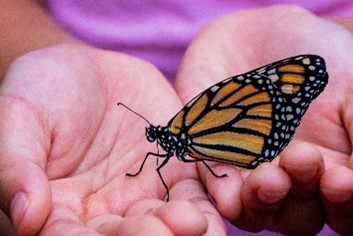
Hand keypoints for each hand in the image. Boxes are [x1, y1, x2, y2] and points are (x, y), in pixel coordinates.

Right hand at [0, 44, 225, 234]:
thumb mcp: (18, 117)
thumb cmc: (41, 91)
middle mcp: (103, 210)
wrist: (86, 70)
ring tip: (195, 223)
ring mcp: (142, 192)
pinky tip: (216, 210)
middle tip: (164, 232)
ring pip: (163, 220)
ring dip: (181, 227)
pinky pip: (191, 191)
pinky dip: (205, 202)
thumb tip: (26, 216)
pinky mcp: (173, 171)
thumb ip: (16, 165)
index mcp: (58, 207)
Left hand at [176, 5, 352, 234]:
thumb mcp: (352, 88)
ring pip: (256, 209)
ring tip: (269, 178)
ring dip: (262, 201)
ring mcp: (251, 172)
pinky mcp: (214, 159)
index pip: (341, 207)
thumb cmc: (315, 58)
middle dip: (302, 195)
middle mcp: (290, 179)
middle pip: (298, 215)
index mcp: (331, 168)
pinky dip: (223, 194)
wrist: (259, 35)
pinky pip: (216, 187)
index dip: (343, 203)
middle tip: (302, 158)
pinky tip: (228, 195)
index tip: (341, 180)